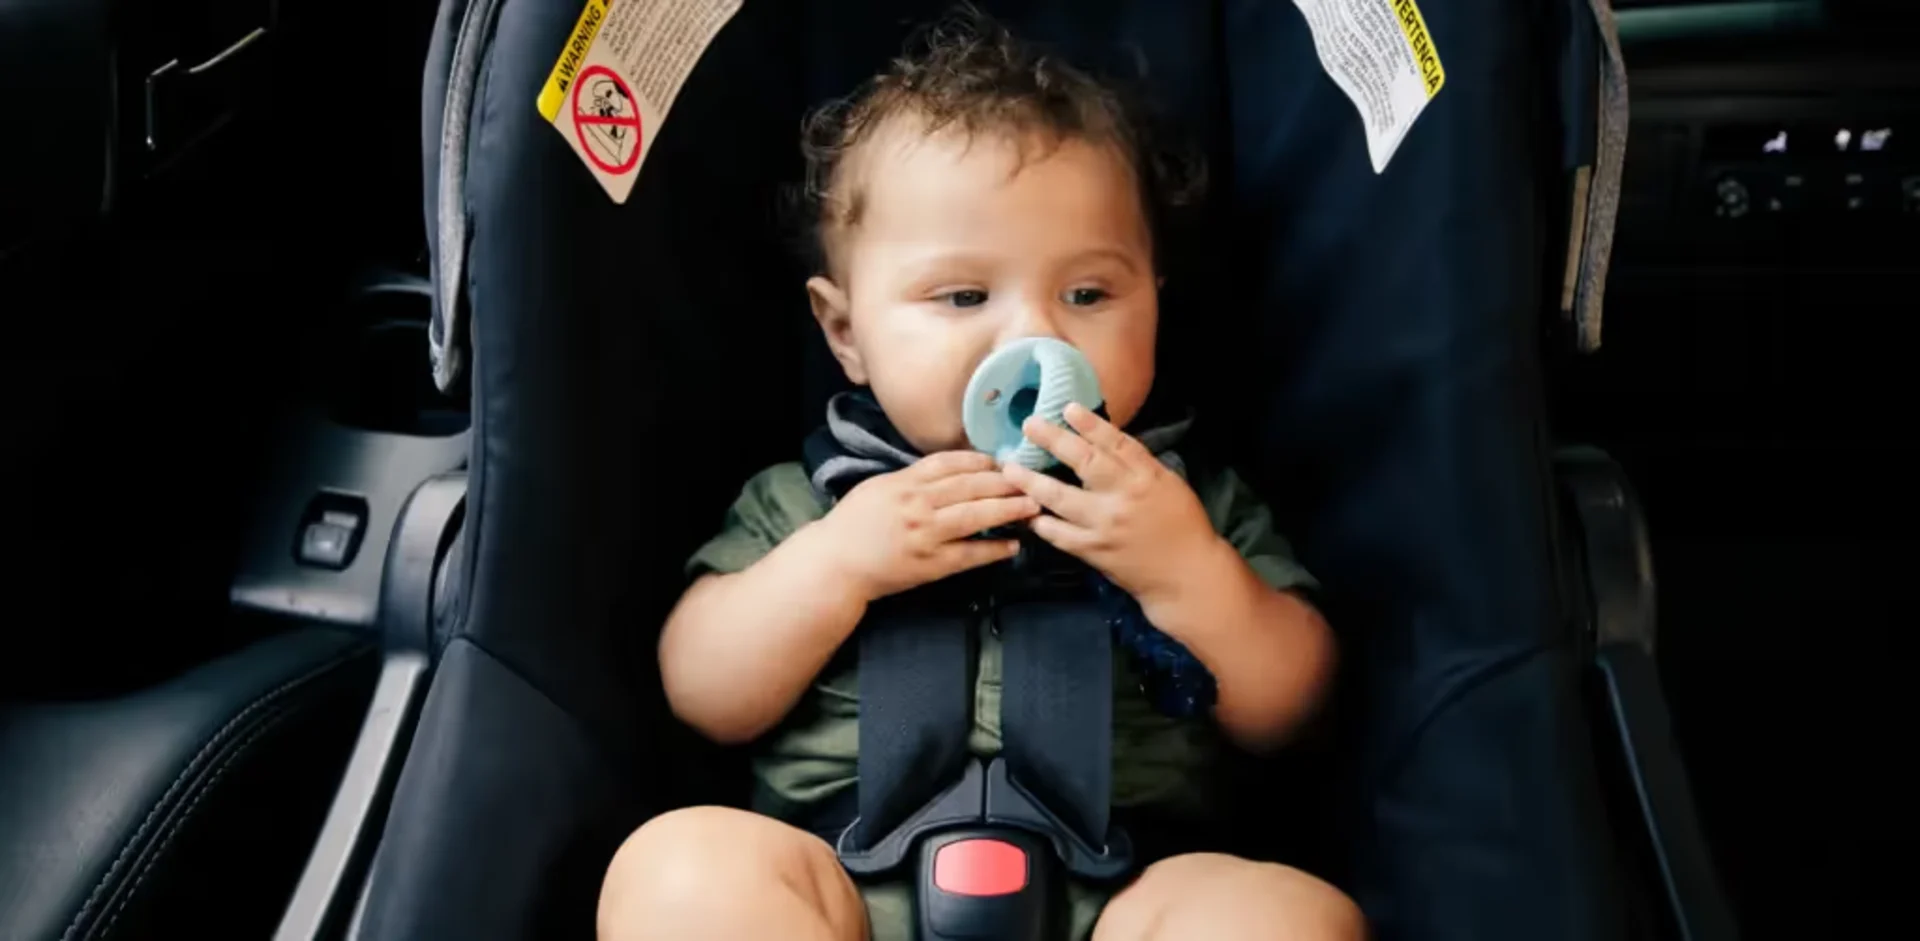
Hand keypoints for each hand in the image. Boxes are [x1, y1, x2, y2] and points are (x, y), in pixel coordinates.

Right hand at [816, 450, 1038, 602]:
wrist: (835, 563)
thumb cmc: (854, 523)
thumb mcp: (879, 487)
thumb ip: (913, 478)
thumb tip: (951, 469)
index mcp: (905, 482)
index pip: (951, 463)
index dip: (981, 460)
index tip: (1002, 460)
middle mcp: (918, 504)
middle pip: (971, 486)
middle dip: (1006, 481)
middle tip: (1031, 478)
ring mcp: (926, 534)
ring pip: (976, 516)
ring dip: (1008, 510)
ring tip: (1033, 506)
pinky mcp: (931, 564)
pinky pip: (970, 555)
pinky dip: (994, 550)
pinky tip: (1013, 546)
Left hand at [1002, 403, 1223, 608]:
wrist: (1185, 575)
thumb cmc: (1182, 525)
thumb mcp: (1169, 485)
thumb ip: (1138, 466)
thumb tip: (1104, 442)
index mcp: (1146, 477)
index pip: (1115, 443)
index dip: (1090, 424)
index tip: (1068, 408)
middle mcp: (1123, 497)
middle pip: (1084, 462)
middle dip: (1054, 440)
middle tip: (1029, 425)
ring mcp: (1105, 526)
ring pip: (1061, 499)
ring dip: (1032, 482)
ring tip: (1010, 470)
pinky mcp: (1093, 551)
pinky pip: (1059, 535)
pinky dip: (1041, 523)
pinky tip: (1026, 513)